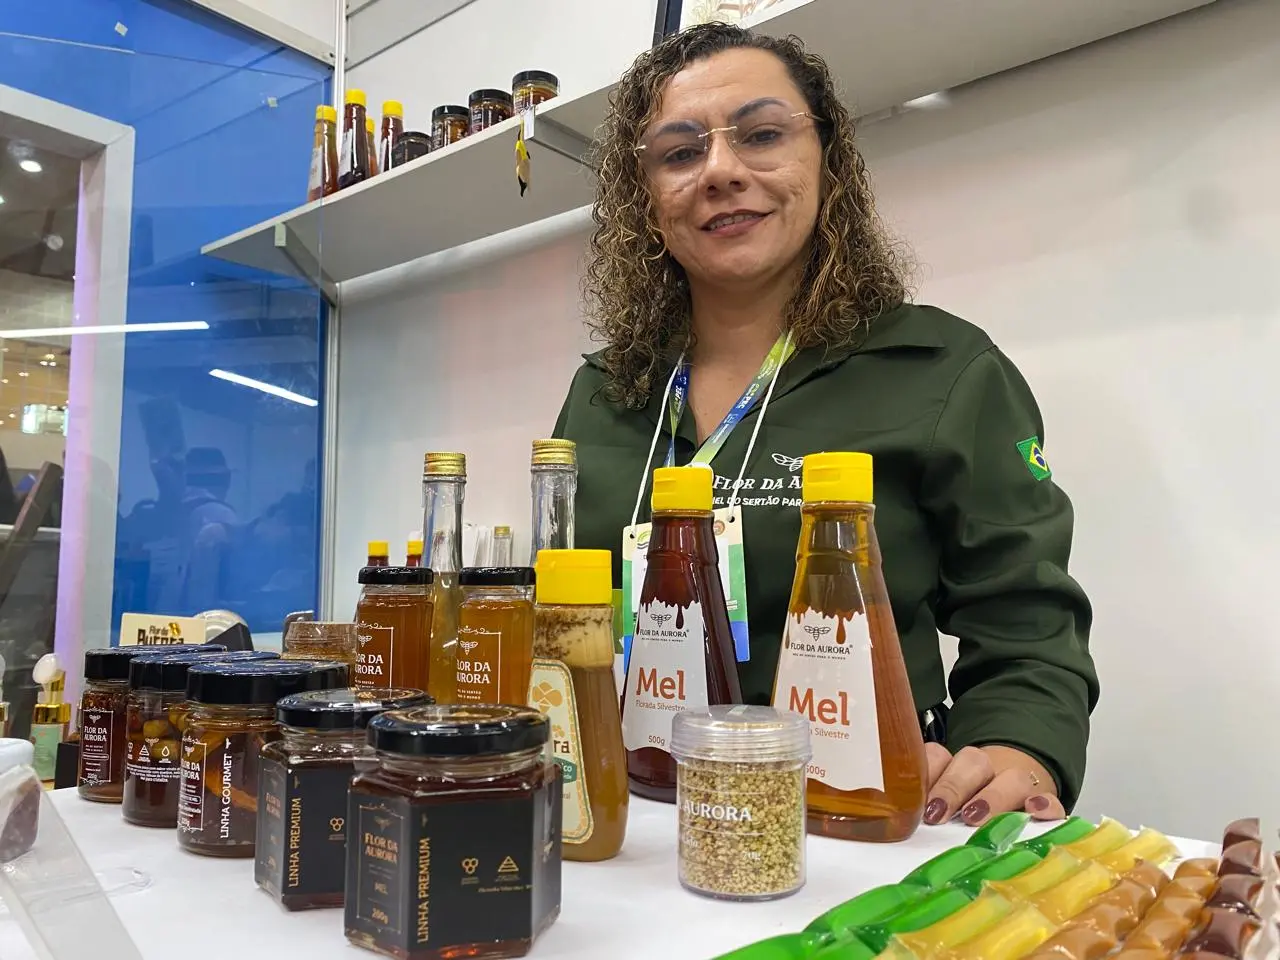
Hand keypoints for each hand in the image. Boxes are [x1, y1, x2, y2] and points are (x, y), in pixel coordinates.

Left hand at [923, 743, 1065, 826]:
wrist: (1017, 791)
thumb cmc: (971, 806)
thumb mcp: (944, 806)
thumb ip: (925, 808)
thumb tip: (901, 826)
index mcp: (954, 766)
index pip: (937, 755)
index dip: (926, 773)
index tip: (915, 799)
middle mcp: (986, 770)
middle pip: (971, 763)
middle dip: (952, 787)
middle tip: (937, 814)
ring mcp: (1018, 785)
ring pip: (1011, 778)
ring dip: (993, 797)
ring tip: (975, 819)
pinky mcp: (1045, 802)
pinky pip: (1050, 798)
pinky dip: (1046, 804)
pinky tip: (1036, 811)